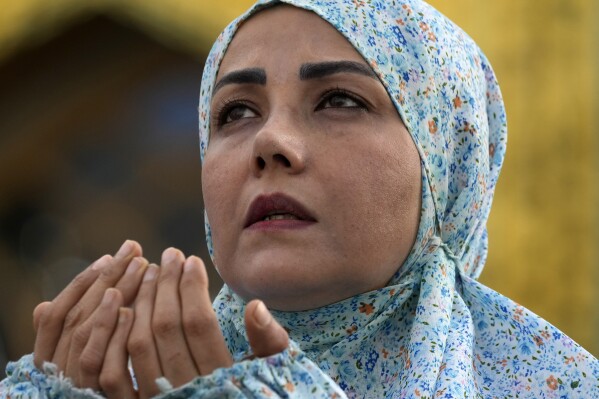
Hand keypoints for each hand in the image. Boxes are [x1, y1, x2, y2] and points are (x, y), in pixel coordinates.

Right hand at [32, 240, 146, 390]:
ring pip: (84, 335)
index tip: (108, 256)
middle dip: (106, 279)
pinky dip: (109, 333)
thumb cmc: (109, 385)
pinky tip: (125, 308)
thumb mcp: (93, 354)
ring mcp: (76, 387)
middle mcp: (56, 373)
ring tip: (137, 268)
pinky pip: (98, 365)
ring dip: (112, 296)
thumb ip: (80, 331)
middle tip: (133, 251)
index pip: (57, 315)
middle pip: (76, 317)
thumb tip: (59, 301)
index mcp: (50, 359)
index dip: (81, 283)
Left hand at [99, 248, 288, 398]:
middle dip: (165, 284)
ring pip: (137, 344)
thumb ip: (269, 342)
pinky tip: (122, 307)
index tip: (192, 260)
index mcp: (222, 380)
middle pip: (165, 327)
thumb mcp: (270, 372)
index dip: (193, 288)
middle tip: (168, 254)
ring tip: (147, 270)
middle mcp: (186, 391)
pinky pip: (112, 373)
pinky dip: (112, 338)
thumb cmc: (255, 393)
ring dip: (139, 301)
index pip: (199, 324)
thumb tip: (255, 305)